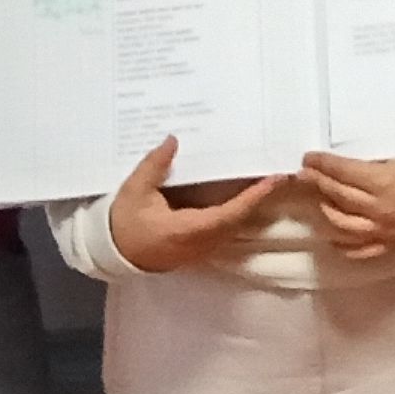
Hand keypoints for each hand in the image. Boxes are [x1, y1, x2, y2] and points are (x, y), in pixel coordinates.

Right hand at [108, 136, 283, 273]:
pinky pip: (228, 228)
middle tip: (280, 172)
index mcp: (187, 230)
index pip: (229, 213)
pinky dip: (241, 210)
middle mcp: (201, 242)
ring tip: (269, 179)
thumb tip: (173, 140)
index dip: (254, 197)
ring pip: (237, 226)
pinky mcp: (201, 247)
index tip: (274, 179)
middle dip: (262, 197)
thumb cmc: (123, 223)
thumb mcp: (134, 191)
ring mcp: (203, 248)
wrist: (113, 253)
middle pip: (241, 220)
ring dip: (254, 204)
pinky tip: (247, 194)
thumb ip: (154, 166)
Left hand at [298, 152, 394, 260]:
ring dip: (324, 209)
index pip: (342, 171)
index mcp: (383, 182)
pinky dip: (340, 242)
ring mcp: (381, 230)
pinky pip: (356, 249)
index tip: (309, 158)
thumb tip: (342, 166)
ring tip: (319, 199)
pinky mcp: (387, 245)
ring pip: (340, 224)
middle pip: (337, 195)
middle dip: (317, 181)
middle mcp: (378, 209)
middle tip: (305, 174)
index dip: (322, 163)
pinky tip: (332, 233)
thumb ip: (371, 166)